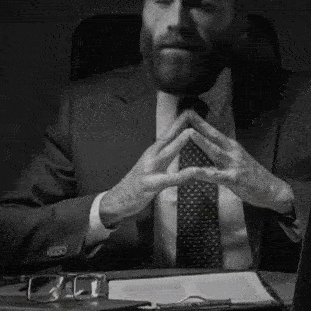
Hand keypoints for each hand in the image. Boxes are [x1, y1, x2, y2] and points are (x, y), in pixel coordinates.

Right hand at [99, 111, 224, 228]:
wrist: (117, 200)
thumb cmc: (137, 184)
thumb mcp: (151, 167)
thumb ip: (163, 158)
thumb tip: (175, 148)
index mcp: (152, 153)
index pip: (167, 134)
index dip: (177, 122)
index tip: (189, 110)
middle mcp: (150, 158)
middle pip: (166, 138)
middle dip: (178, 124)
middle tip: (190, 111)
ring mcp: (149, 170)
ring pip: (166, 154)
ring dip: (178, 142)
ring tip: (191, 132)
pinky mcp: (151, 185)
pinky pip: (169, 180)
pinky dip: (182, 175)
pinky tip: (193, 172)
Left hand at [183, 111, 294, 213]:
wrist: (272, 189)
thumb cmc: (252, 175)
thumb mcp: (236, 159)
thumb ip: (221, 152)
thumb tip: (206, 146)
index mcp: (230, 146)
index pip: (213, 131)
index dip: (200, 121)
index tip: (187, 111)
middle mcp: (232, 151)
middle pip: (213, 135)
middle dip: (199, 124)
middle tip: (185, 112)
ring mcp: (234, 164)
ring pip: (215, 151)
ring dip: (202, 141)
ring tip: (190, 133)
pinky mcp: (235, 179)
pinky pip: (216, 176)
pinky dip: (204, 173)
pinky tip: (193, 172)